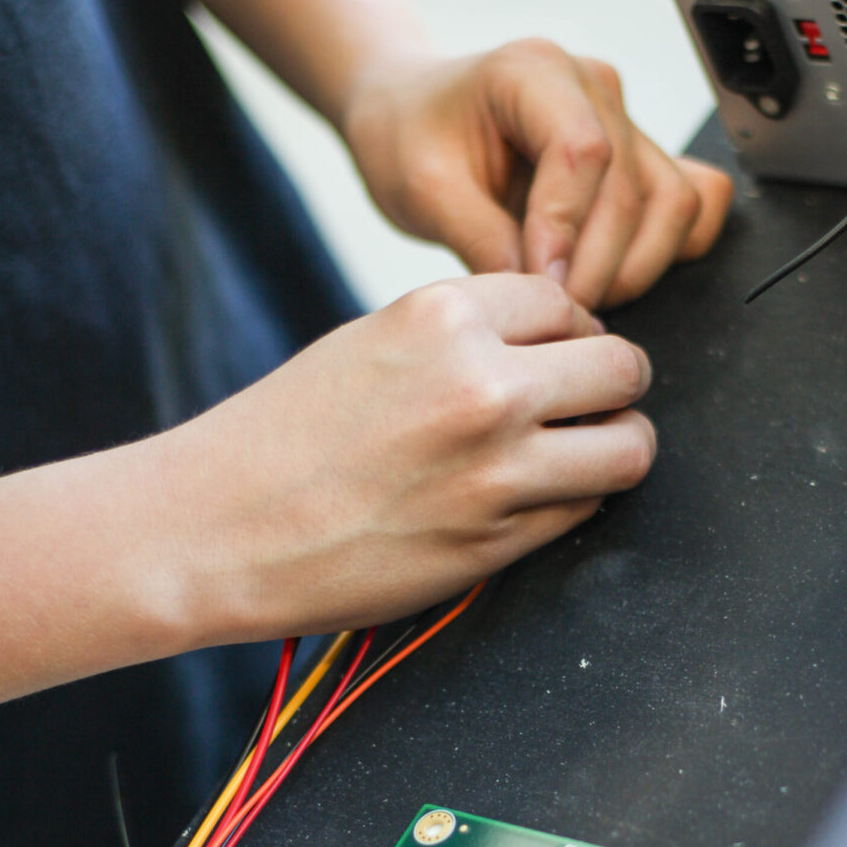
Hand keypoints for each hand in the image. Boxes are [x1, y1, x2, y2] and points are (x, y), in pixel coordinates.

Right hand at [174, 273, 654, 640]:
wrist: (217, 525)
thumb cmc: (287, 429)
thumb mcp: (376, 340)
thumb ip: (469, 331)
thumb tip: (558, 338)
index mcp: (444, 316)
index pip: (568, 303)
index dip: (574, 330)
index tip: (563, 352)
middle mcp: (482, 384)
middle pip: (622, 366)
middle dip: (614, 383)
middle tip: (589, 400)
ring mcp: (496, 469)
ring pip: (630, 446)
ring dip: (615, 446)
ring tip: (580, 451)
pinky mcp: (495, 542)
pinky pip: (585, 508)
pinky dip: (574, 499)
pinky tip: (530, 496)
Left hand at [342, 39, 732, 309]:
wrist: (412, 122)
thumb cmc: (411, 139)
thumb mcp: (422, 190)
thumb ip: (481, 240)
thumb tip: (542, 298)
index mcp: (534, 71)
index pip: (584, 151)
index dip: (568, 231)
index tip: (543, 283)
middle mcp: (593, 88)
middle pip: (634, 190)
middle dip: (598, 268)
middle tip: (554, 312)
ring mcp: (625, 122)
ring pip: (673, 204)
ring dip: (635, 268)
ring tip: (578, 297)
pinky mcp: (639, 159)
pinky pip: (687, 206)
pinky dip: (665, 251)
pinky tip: (614, 274)